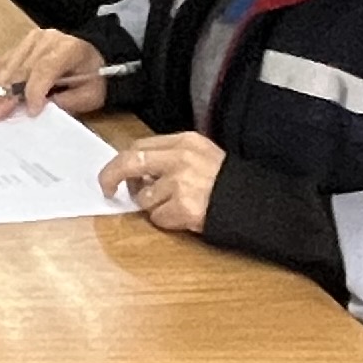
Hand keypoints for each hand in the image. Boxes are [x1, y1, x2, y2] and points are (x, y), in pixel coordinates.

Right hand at [0, 28, 105, 119]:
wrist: (96, 56)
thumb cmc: (94, 78)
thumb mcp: (90, 95)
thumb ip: (67, 102)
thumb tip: (38, 109)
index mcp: (67, 50)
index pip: (44, 69)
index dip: (34, 92)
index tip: (30, 112)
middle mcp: (46, 40)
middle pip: (20, 68)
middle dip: (4, 95)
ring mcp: (32, 40)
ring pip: (8, 65)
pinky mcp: (22, 45)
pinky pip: (5, 61)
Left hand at [99, 131, 224, 232]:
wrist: (255, 204)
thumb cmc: (227, 183)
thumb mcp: (202, 156)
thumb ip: (171, 158)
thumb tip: (138, 172)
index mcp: (185, 142)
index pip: (139, 146)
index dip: (121, 161)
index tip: (113, 172)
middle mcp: (181, 159)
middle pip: (130, 162)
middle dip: (111, 176)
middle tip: (107, 189)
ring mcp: (182, 183)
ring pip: (144, 197)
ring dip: (153, 206)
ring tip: (177, 205)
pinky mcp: (184, 207)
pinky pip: (158, 218)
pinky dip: (166, 221)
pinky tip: (185, 216)